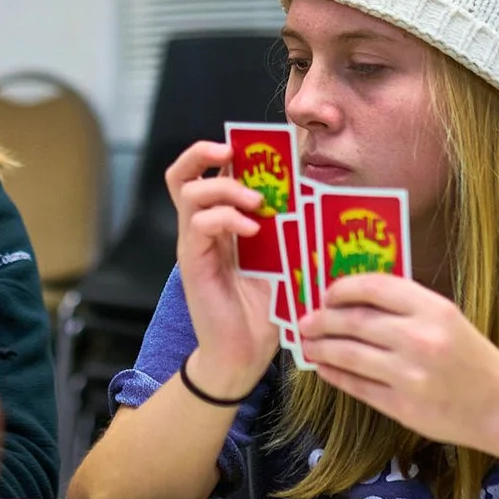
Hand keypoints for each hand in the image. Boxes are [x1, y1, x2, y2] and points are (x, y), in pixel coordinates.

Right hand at [165, 140, 281, 395]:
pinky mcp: (193, 262)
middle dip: (205, 153)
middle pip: (182, 173)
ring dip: (224, 187)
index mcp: (222, 222)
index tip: (244, 145)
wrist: (244, 353)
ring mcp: (194, 244)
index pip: (206, 173)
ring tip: (255, 202)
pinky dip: (225, 218)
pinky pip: (199, 224)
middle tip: (234, 155)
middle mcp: (202, 228)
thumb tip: (316, 192)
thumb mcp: (282, 257)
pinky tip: (252, 229)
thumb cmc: (265, 307)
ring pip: (188, 192)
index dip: (217, 151)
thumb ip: (287, 227)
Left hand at [298, 273, 498, 447]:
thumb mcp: (446, 319)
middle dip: (323, 320)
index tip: (326, 293)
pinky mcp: (402, 406)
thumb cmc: (471, 358)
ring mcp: (409, 375)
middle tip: (306, 322)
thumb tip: (354, 300)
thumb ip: (407, 308)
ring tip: (308, 345)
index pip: (376, 287)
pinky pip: (358, 386)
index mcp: (434, 310)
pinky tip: (325, 369)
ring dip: (322, 348)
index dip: (344, 288)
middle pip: (356, 322)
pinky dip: (336, 375)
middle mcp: (420, 339)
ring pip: (350, 355)